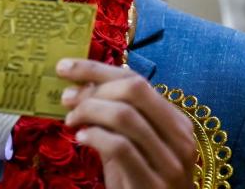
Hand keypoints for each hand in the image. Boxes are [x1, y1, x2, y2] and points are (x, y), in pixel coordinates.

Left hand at [58, 59, 195, 188]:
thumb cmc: (141, 180)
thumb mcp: (132, 145)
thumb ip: (114, 116)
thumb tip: (81, 83)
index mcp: (176, 121)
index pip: (136, 80)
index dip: (96, 69)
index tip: (65, 68)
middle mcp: (179, 137)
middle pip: (133, 90)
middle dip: (93, 89)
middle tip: (67, 98)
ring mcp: (169, 162)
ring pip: (125, 115)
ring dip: (89, 111)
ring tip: (71, 121)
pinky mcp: (153, 184)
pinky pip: (119, 147)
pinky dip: (95, 136)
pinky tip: (81, 138)